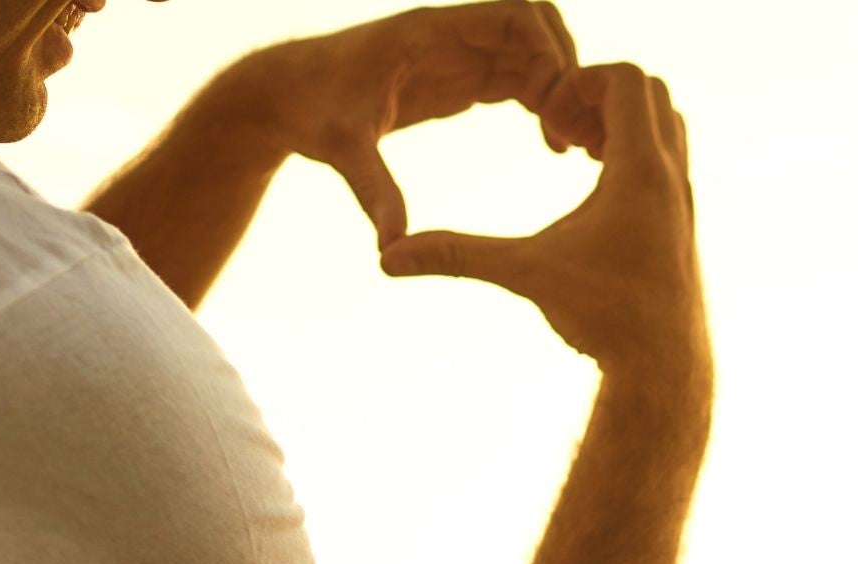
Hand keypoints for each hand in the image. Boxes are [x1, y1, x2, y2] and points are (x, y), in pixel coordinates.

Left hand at [217, 2, 586, 248]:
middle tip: (570, 126)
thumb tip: (391, 247)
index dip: (548, 52)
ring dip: (559, 88)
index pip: (513, 14)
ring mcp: (457, 53)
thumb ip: (373, 191)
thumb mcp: (343, 151)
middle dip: (565, 67)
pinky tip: (551, 145)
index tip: (551, 109)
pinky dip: (543, 101)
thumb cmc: (311, 111)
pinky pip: (518, 75)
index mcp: (428, 33)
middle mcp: (449, 35)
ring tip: (567, 144)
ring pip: (532, 51)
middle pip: (536, 24)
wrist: (287, 95)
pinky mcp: (458, 76)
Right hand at [380, 63, 705, 379]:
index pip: (627, 78)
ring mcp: (683, 199)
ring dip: (621, 123)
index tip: (549, 121)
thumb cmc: (605, 319)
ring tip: (578, 153)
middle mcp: (672, 177)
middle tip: (562, 131)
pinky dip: (634, 153)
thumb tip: (388, 257)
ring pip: (665, 123)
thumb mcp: (526, 273)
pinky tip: (596, 188)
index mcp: (641, 171)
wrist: (663, 369)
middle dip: (601, 96)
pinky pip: (667, 159)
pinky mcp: (682, 222)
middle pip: (652, 91)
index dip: (581, 83)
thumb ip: (457, 256)